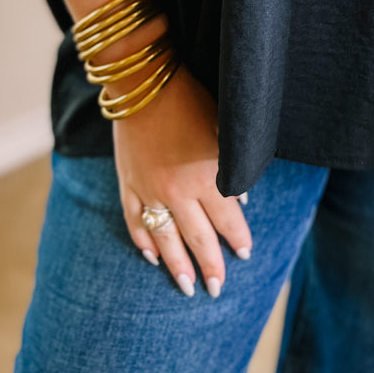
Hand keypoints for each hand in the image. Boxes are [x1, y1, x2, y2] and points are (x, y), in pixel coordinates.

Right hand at [112, 62, 252, 297]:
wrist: (144, 83)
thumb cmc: (191, 100)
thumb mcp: (223, 129)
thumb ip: (234, 164)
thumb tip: (242, 196)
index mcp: (206, 177)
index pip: (228, 219)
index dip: (237, 238)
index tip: (245, 254)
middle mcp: (179, 191)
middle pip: (198, 238)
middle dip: (211, 265)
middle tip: (218, 289)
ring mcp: (150, 190)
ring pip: (166, 238)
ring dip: (178, 265)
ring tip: (187, 287)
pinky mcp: (129, 183)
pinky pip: (136, 221)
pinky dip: (144, 241)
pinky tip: (152, 257)